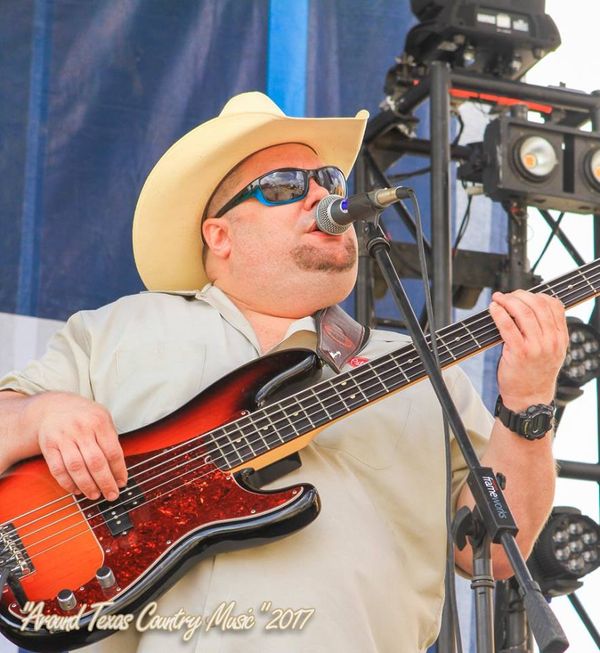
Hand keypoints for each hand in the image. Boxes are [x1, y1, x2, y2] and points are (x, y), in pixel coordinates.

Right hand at [21, 392, 126, 499]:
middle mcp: (81, 429)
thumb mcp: (103, 418)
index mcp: (99, 421)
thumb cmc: (84, 416)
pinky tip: (77, 490)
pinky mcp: (49, 446)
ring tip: (95, 495)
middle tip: (111, 495)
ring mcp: (63, 437)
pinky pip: (58, 469)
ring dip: (87, 486)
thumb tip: (119, 470)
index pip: (112, 451)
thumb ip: (111, 439)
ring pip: (76, 467)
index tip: (122, 483)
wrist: (54, 406)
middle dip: (105, 482)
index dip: (119, 471)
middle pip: (95, 462)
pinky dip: (67, 483)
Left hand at [489, 290, 568, 410]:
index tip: (522, 295)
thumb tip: (528, 307)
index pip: (554, 305)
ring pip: (523, 312)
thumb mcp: (551, 351)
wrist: (530, 397)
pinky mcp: (519, 352)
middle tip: (506, 296)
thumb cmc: (535, 373)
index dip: (536, 294)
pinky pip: (508, 326)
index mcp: (560, 337)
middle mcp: (551, 340)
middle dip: (519, 295)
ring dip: (507, 301)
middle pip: (537, 305)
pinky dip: (499, 314)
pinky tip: (493, 309)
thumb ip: (546, 331)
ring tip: (497, 299)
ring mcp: (536, 346)